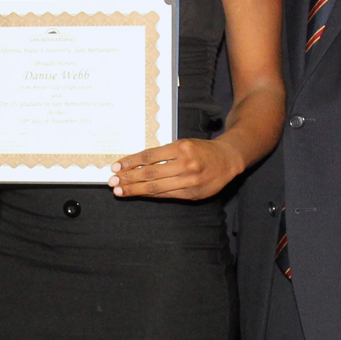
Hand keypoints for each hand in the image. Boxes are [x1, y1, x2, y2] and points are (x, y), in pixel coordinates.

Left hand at [110, 138, 243, 200]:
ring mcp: (190, 181)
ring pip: (156, 187)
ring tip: (120, 190)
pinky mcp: (192, 194)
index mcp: (181, 148)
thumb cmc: (201, 150)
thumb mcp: (183, 144)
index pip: (149, 156)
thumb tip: (136, 164)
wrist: (227, 160)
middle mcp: (186, 164)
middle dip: (128, 178)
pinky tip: (139, 194)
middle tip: (112, 181)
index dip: (131, 162)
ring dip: (135, 189)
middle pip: (150, 174)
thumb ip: (163, 154)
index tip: (116, 166)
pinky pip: (166, 195)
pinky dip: (150, 195)